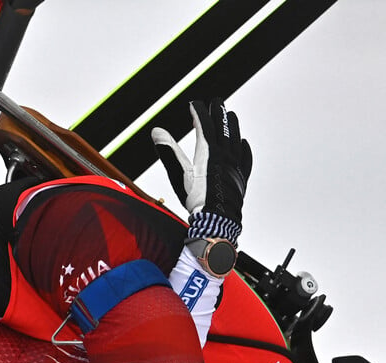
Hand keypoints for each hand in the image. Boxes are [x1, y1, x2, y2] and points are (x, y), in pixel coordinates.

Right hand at [151, 99, 252, 244]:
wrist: (217, 220)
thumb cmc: (198, 200)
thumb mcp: (179, 175)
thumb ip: (169, 151)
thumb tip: (157, 132)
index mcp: (209, 153)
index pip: (204, 126)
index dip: (199, 113)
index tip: (194, 105)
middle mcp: (225, 156)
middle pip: (222, 129)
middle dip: (218, 114)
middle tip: (216, 102)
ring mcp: (235, 166)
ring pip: (236, 139)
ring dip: (232, 126)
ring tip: (230, 115)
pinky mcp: (241, 177)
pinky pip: (245, 158)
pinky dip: (244, 148)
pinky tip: (244, 144)